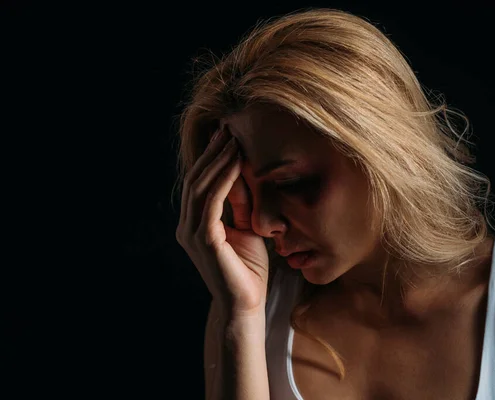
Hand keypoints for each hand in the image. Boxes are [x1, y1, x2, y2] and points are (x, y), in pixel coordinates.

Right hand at [176, 127, 268, 317]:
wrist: (245, 304)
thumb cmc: (248, 268)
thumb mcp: (247, 228)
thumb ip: (240, 204)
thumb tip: (243, 174)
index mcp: (195, 224)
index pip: (200, 184)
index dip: (211, 159)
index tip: (227, 137)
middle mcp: (188, 226)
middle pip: (196, 180)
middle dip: (213, 154)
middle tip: (228, 130)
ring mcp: (193, 232)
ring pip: (201, 187)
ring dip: (218, 161)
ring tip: (232, 140)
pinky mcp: (204, 239)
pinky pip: (212, 201)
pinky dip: (224, 179)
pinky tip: (236, 163)